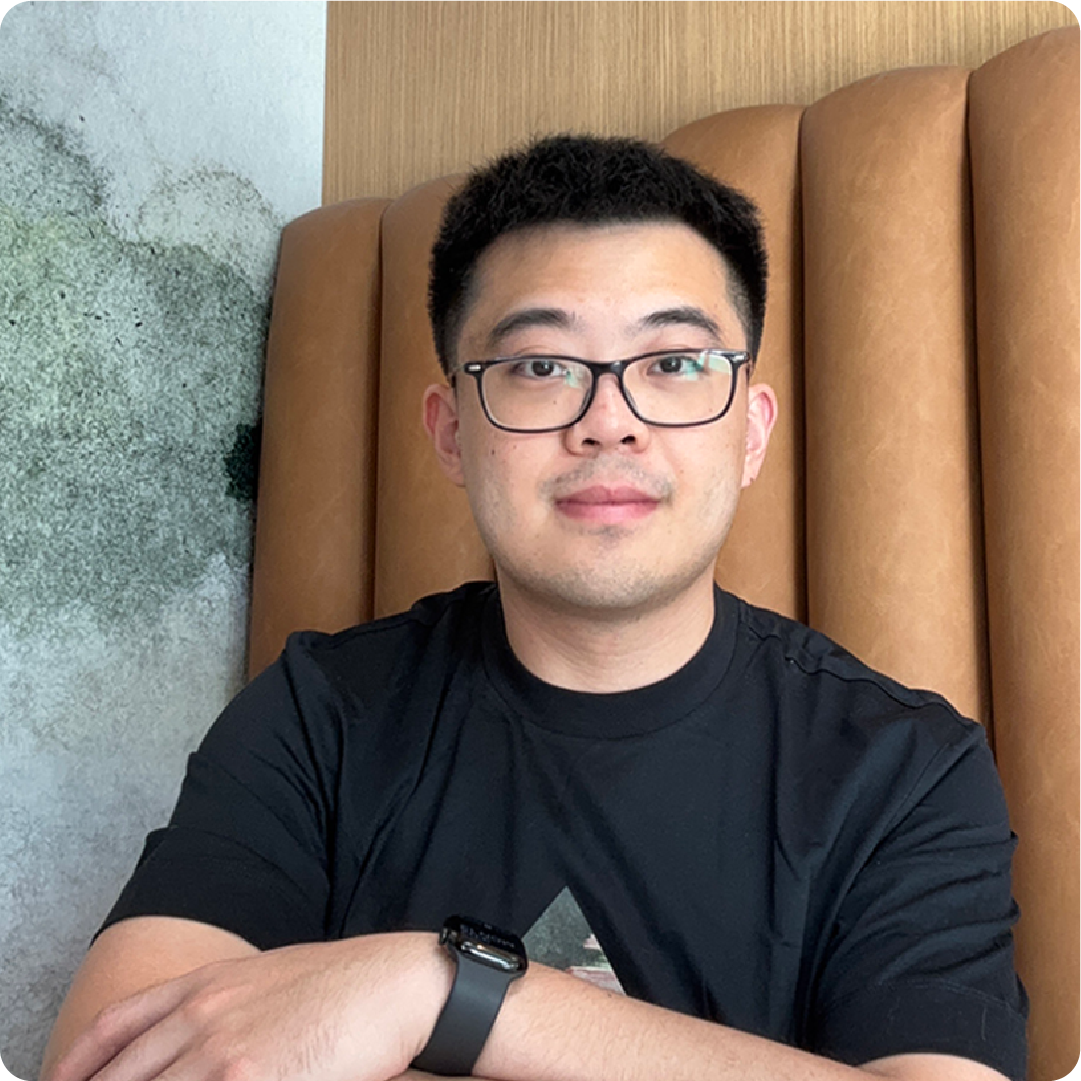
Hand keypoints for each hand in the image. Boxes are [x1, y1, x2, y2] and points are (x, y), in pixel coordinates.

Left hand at [45, 933, 451, 1080]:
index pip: (115, 1025)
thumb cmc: (338, 986)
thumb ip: (214, 1010)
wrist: (392, 984)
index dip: (77, 1063)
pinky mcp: (253, 1080)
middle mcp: (203, 1013)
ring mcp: (223, 1051)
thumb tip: (185, 1050)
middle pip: (123, 1075)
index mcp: (204, 983)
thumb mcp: (263, 981)